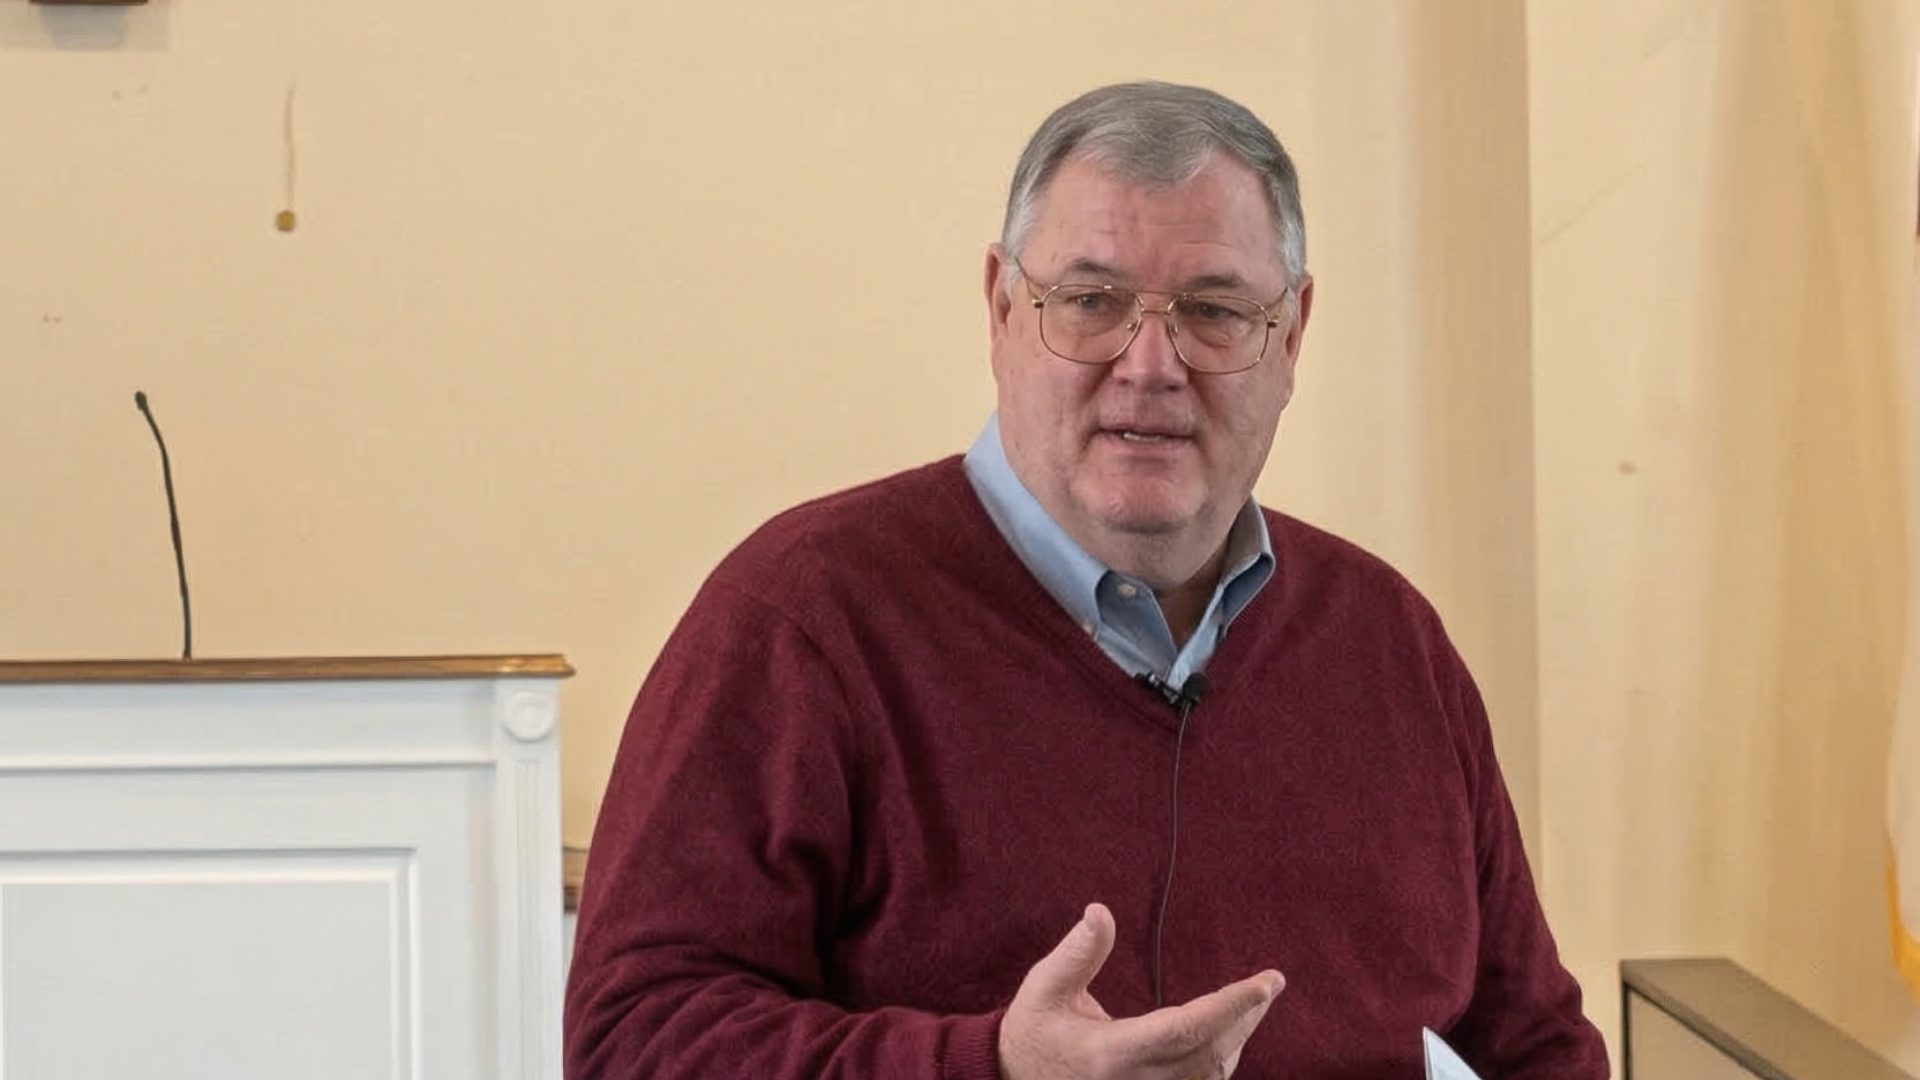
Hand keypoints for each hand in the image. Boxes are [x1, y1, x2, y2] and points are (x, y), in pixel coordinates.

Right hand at [997, 902, 1283, 1079]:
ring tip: (1254, 1002)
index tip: (1266, 983)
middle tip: (1270, 984)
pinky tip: (1227, 1034)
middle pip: (1211, 1054)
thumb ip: (1077, 953)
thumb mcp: (1043, 987)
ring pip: (1211, 1076)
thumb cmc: (1031, 1031)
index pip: (1186, 1030)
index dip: (1230, 1007)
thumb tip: (1100, 911)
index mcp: (1112, 1052)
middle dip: (1245, 1018)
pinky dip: (1220, 1060)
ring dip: (1237, 1039)